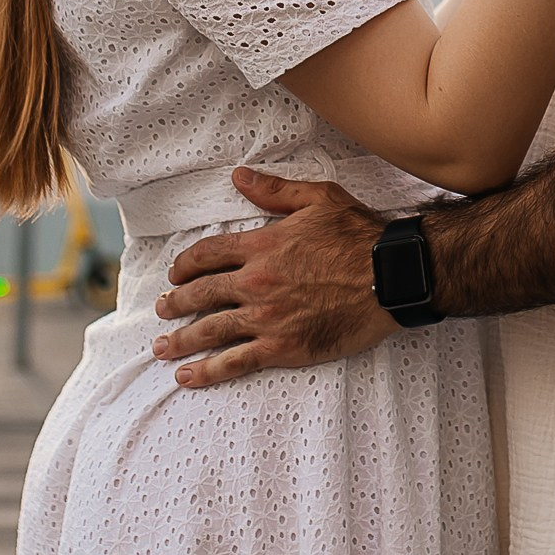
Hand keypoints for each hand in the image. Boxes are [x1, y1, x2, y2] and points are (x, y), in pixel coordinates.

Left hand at [152, 170, 395, 383]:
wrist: (391, 276)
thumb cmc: (360, 236)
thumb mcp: (319, 199)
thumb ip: (275, 190)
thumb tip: (240, 177)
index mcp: (263, 246)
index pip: (209, 254)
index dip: (186, 264)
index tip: (175, 274)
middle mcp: (256, 282)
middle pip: (201, 294)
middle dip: (175, 303)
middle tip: (162, 310)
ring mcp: (266, 317)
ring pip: (210, 330)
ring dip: (181, 340)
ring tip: (162, 348)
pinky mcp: (282, 347)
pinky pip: (234, 362)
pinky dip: (207, 371)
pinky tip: (187, 377)